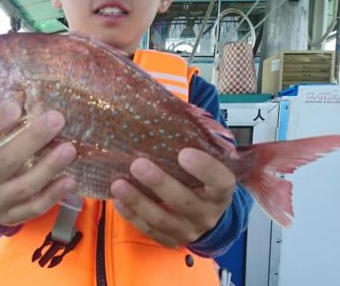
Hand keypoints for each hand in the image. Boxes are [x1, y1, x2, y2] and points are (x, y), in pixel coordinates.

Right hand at [0, 101, 76, 224]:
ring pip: (24, 187)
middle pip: (6, 161)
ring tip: (70, 149)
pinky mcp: (10, 216)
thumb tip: (26, 97)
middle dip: (34, 139)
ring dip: (49, 167)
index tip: (17, 106)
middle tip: (57, 119)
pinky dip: (53, 195)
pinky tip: (70, 180)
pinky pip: (34, 208)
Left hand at [110, 148, 234, 247]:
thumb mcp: (206, 160)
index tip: (184, 152)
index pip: (220, 181)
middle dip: (160, 183)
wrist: (205, 212)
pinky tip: (119, 200)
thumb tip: (178, 99)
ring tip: (118, 184)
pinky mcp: (170, 240)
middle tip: (138, 164)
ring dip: (139, 201)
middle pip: (186, 202)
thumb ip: (194, 139)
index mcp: (221, 191)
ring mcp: (188, 229)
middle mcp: (208, 213)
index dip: (205, 168)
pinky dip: (132, 216)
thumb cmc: (201, 179)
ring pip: (163, 219)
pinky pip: (150, 230)